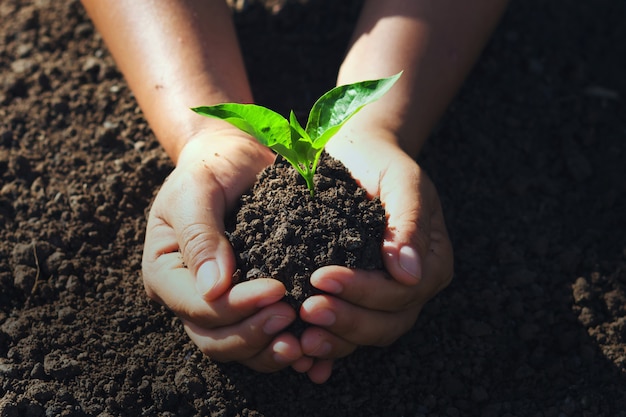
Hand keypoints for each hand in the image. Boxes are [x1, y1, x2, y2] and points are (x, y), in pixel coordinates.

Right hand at [141, 130, 313, 372]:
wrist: (238, 158)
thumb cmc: (212, 167)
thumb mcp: (198, 188)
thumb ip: (200, 234)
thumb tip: (213, 289)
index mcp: (167, 272)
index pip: (197, 307)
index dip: (236, 307)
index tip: (276, 290)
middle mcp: (190, 296)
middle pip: (215, 339)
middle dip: (254, 334)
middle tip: (290, 315)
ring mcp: (222, 303)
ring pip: (240, 347)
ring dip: (270, 350)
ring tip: (304, 341)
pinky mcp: (251, 302)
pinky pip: (264, 337)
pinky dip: (285, 346)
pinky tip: (312, 349)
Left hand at [298, 129, 453, 382]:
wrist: (357, 157)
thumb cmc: (381, 164)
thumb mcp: (402, 181)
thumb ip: (409, 222)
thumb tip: (410, 274)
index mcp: (431, 263)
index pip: (402, 292)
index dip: (364, 292)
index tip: (323, 277)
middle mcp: (412, 288)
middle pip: (387, 323)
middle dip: (348, 321)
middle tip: (308, 310)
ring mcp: (384, 299)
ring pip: (366, 334)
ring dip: (335, 340)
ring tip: (301, 337)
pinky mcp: (356, 300)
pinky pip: (346, 333)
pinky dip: (327, 348)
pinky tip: (302, 355)